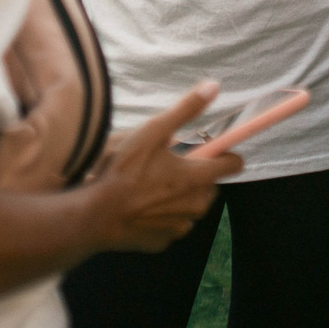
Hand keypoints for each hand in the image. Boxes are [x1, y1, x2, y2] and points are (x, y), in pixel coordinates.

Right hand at [89, 81, 237, 250]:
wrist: (95, 215)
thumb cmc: (123, 172)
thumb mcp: (153, 131)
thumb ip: (186, 109)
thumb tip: (214, 86)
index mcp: (197, 176)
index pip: (233, 164)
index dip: (224, 152)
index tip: (209, 147)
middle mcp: (195, 205)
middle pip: (211, 185)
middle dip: (196, 174)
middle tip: (169, 164)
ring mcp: (179, 226)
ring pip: (191, 205)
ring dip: (179, 195)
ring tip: (151, 184)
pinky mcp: (163, 241)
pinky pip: (171, 224)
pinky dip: (162, 215)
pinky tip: (141, 205)